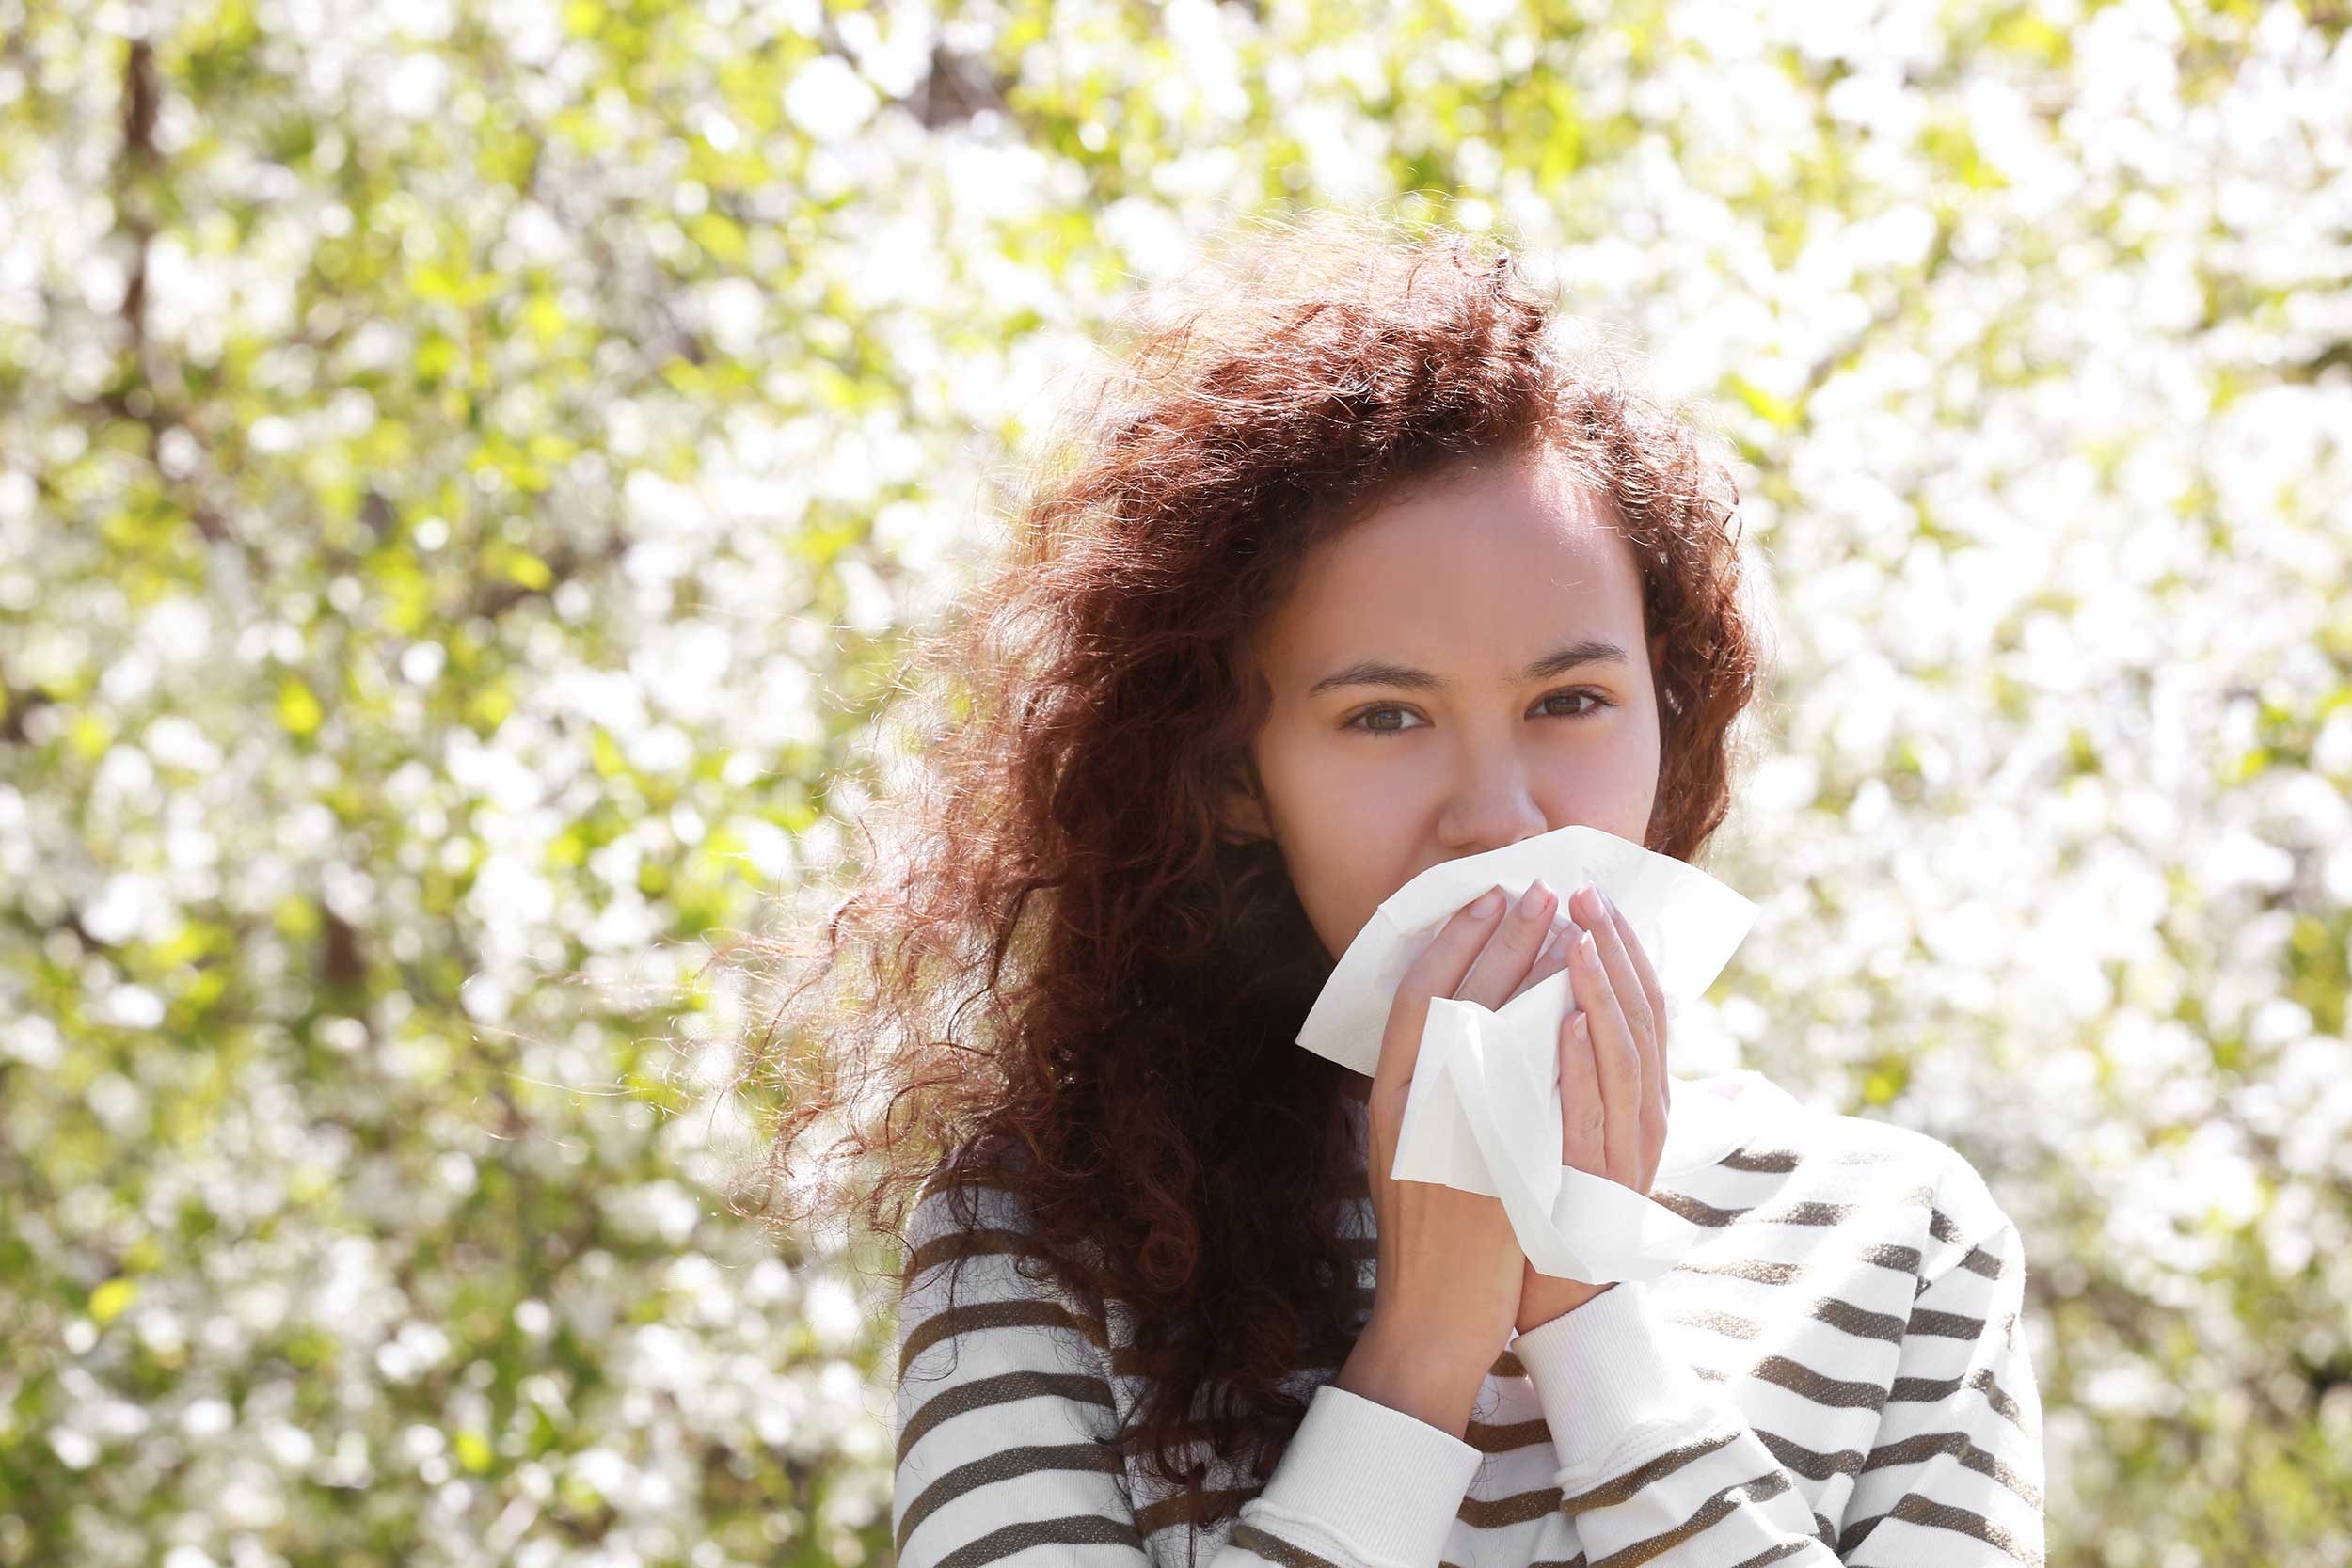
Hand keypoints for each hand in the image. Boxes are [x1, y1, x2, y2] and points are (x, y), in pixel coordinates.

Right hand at [1342, 877, 1578, 1429]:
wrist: (1431, 1318)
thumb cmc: (1428, 1237)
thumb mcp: (1412, 1149)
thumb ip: (1431, 1092)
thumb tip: (1463, 1029)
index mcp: (1390, 1100)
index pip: (1416, 996)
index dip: (1452, 939)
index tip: (1487, 898)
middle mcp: (1413, 1110)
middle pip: (1458, 997)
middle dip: (1501, 937)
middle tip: (1540, 889)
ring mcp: (1451, 1138)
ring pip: (1493, 1032)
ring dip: (1533, 973)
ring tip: (1569, 927)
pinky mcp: (1491, 1169)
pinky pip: (1522, 1090)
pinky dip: (1550, 1041)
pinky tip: (1581, 1005)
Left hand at [1515, 880, 1671, 1336]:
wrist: (1561, 1300)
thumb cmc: (1564, 1205)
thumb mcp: (1587, 1128)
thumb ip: (1596, 1073)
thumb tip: (1596, 1016)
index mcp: (1643, 1098)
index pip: (1644, 1004)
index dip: (1624, 947)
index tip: (1596, 895)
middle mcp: (1645, 1117)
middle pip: (1641, 1017)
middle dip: (1614, 949)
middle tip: (1586, 892)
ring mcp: (1624, 1151)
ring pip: (1622, 1056)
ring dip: (1601, 991)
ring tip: (1578, 936)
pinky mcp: (1594, 1185)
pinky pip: (1590, 1113)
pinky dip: (1583, 1064)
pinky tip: (1568, 1021)